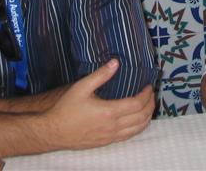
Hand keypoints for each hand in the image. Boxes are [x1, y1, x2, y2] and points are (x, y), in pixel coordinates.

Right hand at [40, 59, 154, 149]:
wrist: (54, 132)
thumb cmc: (66, 109)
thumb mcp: (81, 87)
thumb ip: (100, 75)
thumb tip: (115, 62)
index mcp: (109, 112)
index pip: (137, 104)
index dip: (146, 95)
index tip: (148, 86)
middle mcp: (113, 127)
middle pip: (141, 117)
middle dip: (150, 105)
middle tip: (151, 94)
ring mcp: (111, 137)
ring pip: (138, 129)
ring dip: (147, 117)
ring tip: (148, 106)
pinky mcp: (106, 142)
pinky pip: (129, 137)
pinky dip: (138, 128)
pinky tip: (137, 121)